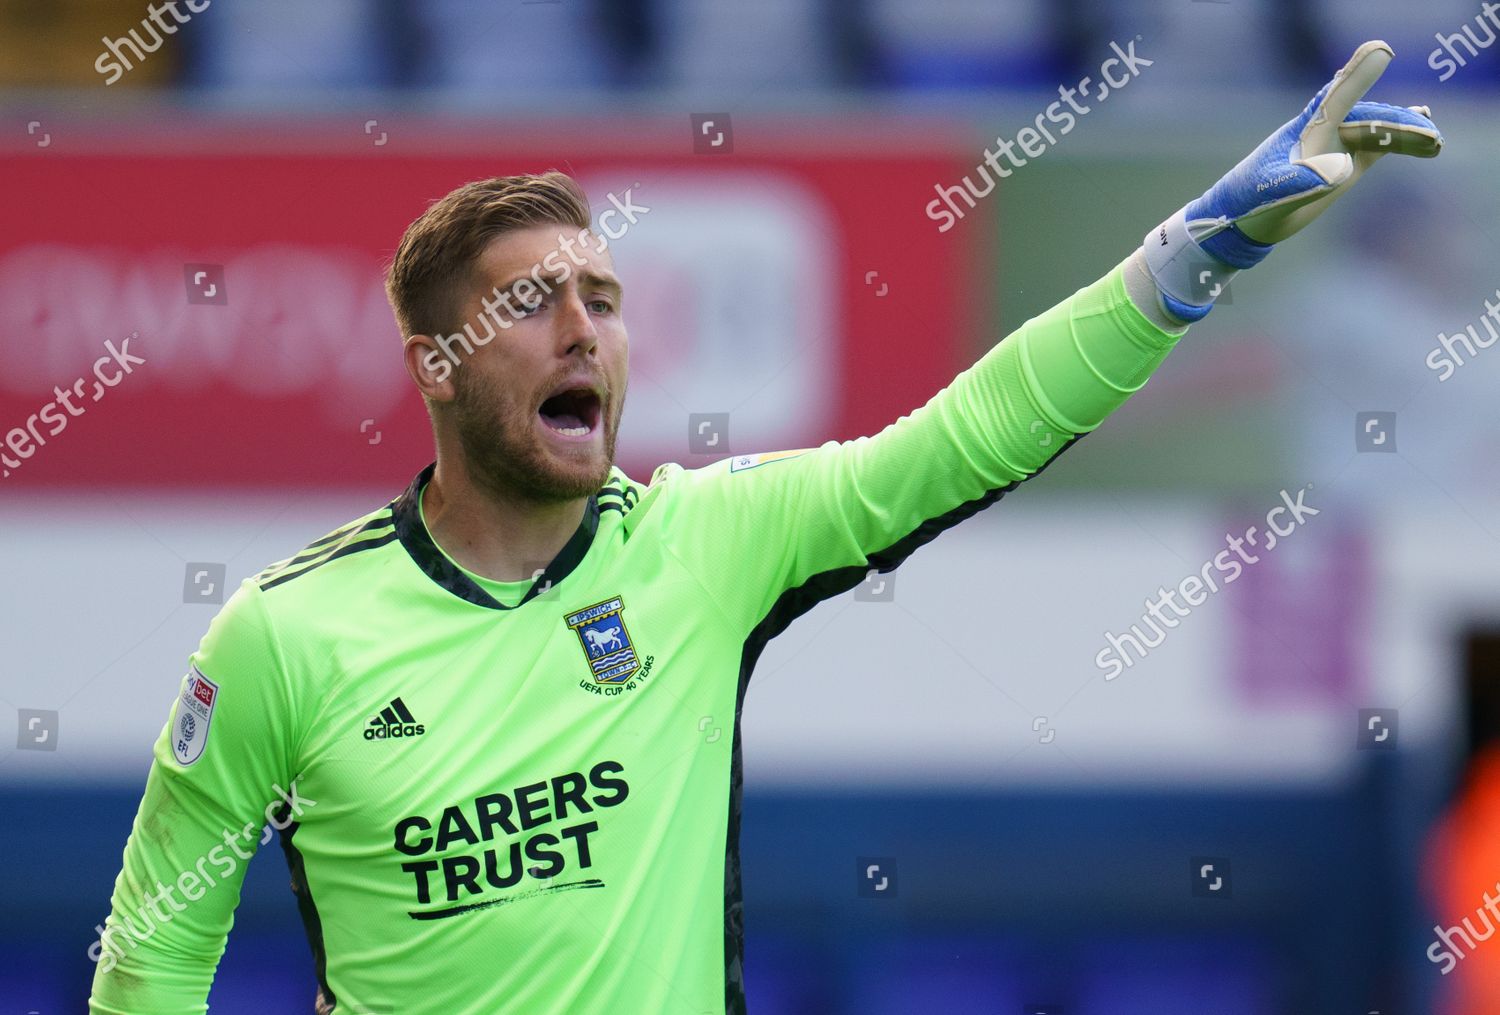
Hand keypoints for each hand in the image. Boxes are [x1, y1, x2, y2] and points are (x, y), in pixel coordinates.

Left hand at [1144, 40, 1441, 321]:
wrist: (1240, 221)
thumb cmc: (1247, 201)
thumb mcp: (1269, 192)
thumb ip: (1302, 179)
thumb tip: (1344, 168)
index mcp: (1304, 131)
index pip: (1335, 98)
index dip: (1357, 76)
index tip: (1381, 52)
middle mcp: (1324, 133)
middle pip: (1368, 118)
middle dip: (1397, 123)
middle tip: (1427, 133)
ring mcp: (1336, 147)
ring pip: (1378, 132)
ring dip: (1406, 134)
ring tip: (1435, 141)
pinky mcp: (1343, 165)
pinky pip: (1376, 147)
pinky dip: (1400, 141)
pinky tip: (1424, 137)